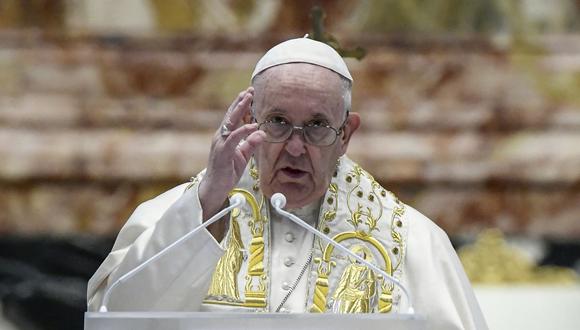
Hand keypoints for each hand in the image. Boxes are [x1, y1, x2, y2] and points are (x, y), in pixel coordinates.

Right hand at [198, 87, 264, 239]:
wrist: (215, 187)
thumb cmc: (227, 171)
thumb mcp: (243, 156)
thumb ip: (251, 144)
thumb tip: (262, 132)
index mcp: (225, 136)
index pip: (234, 117)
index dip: (241, 105)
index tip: (250, 94)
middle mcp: (221, 136)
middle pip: (231, 115)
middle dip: (241, 101)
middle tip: (250, 89)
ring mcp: (220, 143)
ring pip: (230, 122)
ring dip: (240, 109)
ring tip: (249, 98)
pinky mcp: (222, 151)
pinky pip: (234, 138)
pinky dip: (243, 130)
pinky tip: (253, 125)